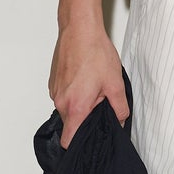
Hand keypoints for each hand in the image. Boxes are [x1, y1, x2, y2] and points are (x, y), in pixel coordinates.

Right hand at [48, 19, 129, 148]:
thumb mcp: (115, 83)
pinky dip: (74, 93)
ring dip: (81, 104)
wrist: (79, 29)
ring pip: (68, 108)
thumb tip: (119, 121)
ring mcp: (55, 91)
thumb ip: (119, 108)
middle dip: (87, 117)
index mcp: (75, 107)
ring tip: (93, 86)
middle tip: (101, 101)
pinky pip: (64, 96)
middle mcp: (60, 101)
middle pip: (71, 123)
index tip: (90, 141)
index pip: (68, 141)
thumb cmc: (94, 52)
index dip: (79, 144)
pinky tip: (86, 79)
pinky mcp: (53, 81)